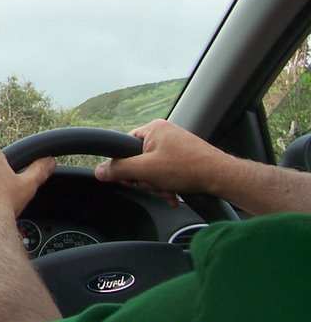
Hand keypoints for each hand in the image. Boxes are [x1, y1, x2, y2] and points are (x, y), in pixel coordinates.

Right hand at [95, 119, 236, 198]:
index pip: (125, 145)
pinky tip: (173, 192)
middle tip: (153, 185)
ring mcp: (176, 145)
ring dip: (157, 184)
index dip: (125, 164)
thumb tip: (99, 171)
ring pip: (153, 168)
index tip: (131, 177)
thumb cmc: (188, 168)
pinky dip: (167, 183)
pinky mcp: (185, 156)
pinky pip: (166, 171)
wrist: (222, 177)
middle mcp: (164, 133)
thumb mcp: (146, 170)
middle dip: (145, 178)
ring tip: (168, 190)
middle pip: (139, 159)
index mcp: (153, 128)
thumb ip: (119, 169)